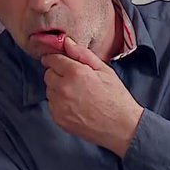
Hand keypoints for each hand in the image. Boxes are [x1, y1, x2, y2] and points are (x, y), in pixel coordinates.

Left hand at [41, 37, 143, 157]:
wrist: (121, 127)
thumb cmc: (116, 97)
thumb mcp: (104, 70)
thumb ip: (82, 54)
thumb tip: (66, 42)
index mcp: (75, 73)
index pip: (52, 59)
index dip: (56, 59)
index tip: (60, 61)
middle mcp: (63, 89)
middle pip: (48, 74)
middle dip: (58, 73)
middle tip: (74, 79)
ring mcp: (59, 106)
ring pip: (49, 90)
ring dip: (58, 89)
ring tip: (77, 94)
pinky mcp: (58, 119)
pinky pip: (52, 105)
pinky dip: (60, 103)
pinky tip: (76, 105)